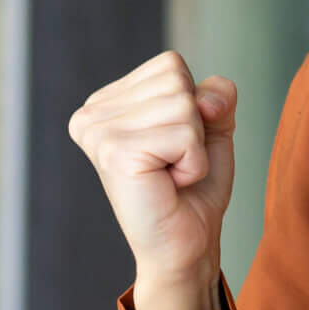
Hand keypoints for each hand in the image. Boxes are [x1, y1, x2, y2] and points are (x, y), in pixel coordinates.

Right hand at [69, 51, 238, 288]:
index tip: (173, 144)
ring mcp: (99, 132)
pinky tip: (169, 183)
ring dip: (195, 147)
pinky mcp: (115, 152)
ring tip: (169, 174)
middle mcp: (92, 113)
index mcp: (106, 101)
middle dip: (195, 125)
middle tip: (173, 163)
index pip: (170, 65)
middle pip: (177, 80)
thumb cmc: (193, 189)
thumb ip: (216, 95)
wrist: (186, 244)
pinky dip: (194, 163)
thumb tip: (207, 99)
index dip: (193, 104)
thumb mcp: (212, 128)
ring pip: (184, 106)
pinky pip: (186, 135)